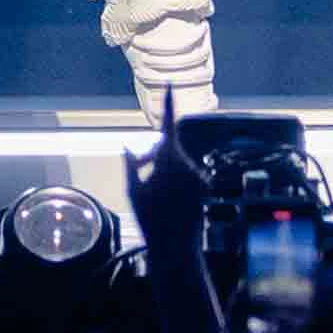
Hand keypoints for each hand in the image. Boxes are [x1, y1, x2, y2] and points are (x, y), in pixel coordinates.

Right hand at [123, 93, 209, 248]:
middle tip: (139, 173)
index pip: (167, 126)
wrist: (177, 247)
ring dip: (163, 169)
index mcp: (170, 160)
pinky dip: (174, 181)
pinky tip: (168, 200)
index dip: (167, 104)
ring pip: (176, 161)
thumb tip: (128, 146)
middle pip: (167, 146)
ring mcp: (198, 175)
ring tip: (154, 195)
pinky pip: (185, 174)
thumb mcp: (132, 191)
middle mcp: (188, 164)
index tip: (170, 85)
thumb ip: (131, 164)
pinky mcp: (203, 185)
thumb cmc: (151, 220)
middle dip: (153, 154)